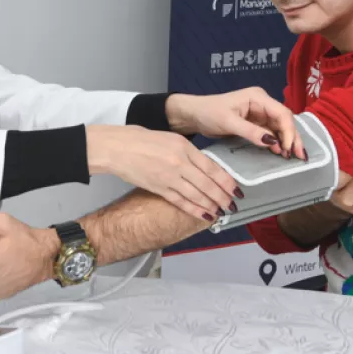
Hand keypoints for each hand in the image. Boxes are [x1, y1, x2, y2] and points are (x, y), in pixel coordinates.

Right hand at [87, 125, 237, 220]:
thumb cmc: (140, 140)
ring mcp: (169, 177)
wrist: (117, 147)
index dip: (226, 181)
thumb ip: (188, 152)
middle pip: (208, 184)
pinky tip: (205, 214)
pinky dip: (194, 210)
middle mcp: (179, 162)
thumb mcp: (170, 138)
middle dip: (222, 197)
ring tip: (222, 211)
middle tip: (233, 204)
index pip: (212, 167)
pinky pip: (181, 202)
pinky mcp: (159, 188)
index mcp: (184, 146)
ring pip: (197, 195)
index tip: (235, 189)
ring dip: (212, 205)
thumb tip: (204, 166)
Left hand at [166, 88, 304, 159]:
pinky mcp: (256, 123)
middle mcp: (262, 103)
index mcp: (258, 97)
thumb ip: (251, 131)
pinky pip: (271, 133)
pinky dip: (277, 143)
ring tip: (293, 158)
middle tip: (301, 157)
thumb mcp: (228, 122)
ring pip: (280, 128)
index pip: (281, 113)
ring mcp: (260, 113)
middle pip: (285, 120)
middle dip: (293, 138)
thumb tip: (273, 143)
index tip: (289, 149)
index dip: (289, 131)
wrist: (194, 114)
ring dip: (287, 142)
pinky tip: (281, 153)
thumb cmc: (208, 113)